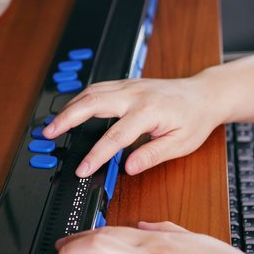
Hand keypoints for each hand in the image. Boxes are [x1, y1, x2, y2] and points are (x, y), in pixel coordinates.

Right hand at [43, 75, 219, 176]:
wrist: (204, 94)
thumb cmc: (195, 119)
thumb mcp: (180, 144)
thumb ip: (152, 155)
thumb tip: (128, 168)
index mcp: (149, 111)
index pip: (115, 136)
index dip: (96, 155)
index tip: (82, 169)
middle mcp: (136, 94)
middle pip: (93, 103)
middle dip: (67, 118)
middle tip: (49, 133)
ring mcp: (130, 86)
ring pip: (92, 91)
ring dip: (70, 106)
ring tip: (54, 122)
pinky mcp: (128, 84)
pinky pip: (99, 87)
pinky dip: (81, 97)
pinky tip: (74, 107)